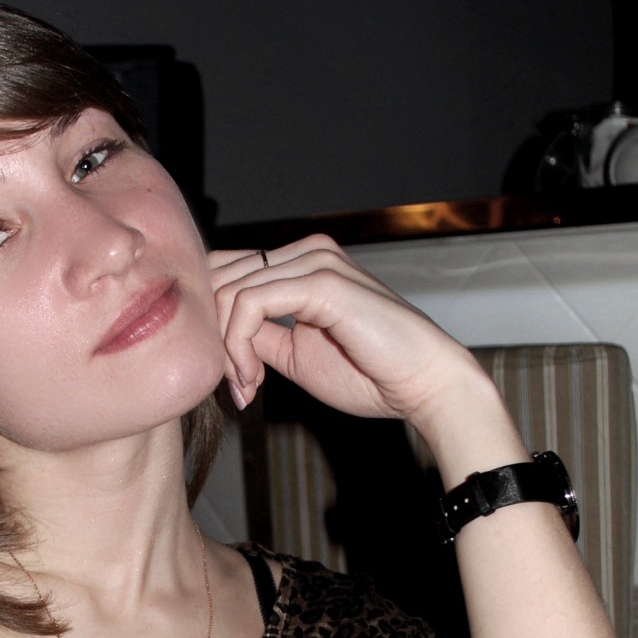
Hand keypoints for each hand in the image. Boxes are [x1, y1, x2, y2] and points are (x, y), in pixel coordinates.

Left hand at [207, 236, 481, 426]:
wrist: (424, 384)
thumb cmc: (371, 373)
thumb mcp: (295, 353)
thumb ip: (259, 335)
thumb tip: (218, 336)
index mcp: (302, 262)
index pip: (228, 270)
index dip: (213, 324)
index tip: (235, 378)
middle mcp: (307, 251)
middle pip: (221, 277)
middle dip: (215, 339)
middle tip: (236, 387)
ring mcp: (315, 261)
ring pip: (229, 293)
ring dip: (227, 350)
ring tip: (248, 387)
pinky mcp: (320, 282)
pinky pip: (250, 305)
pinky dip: (239, 347)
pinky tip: (254, 378)